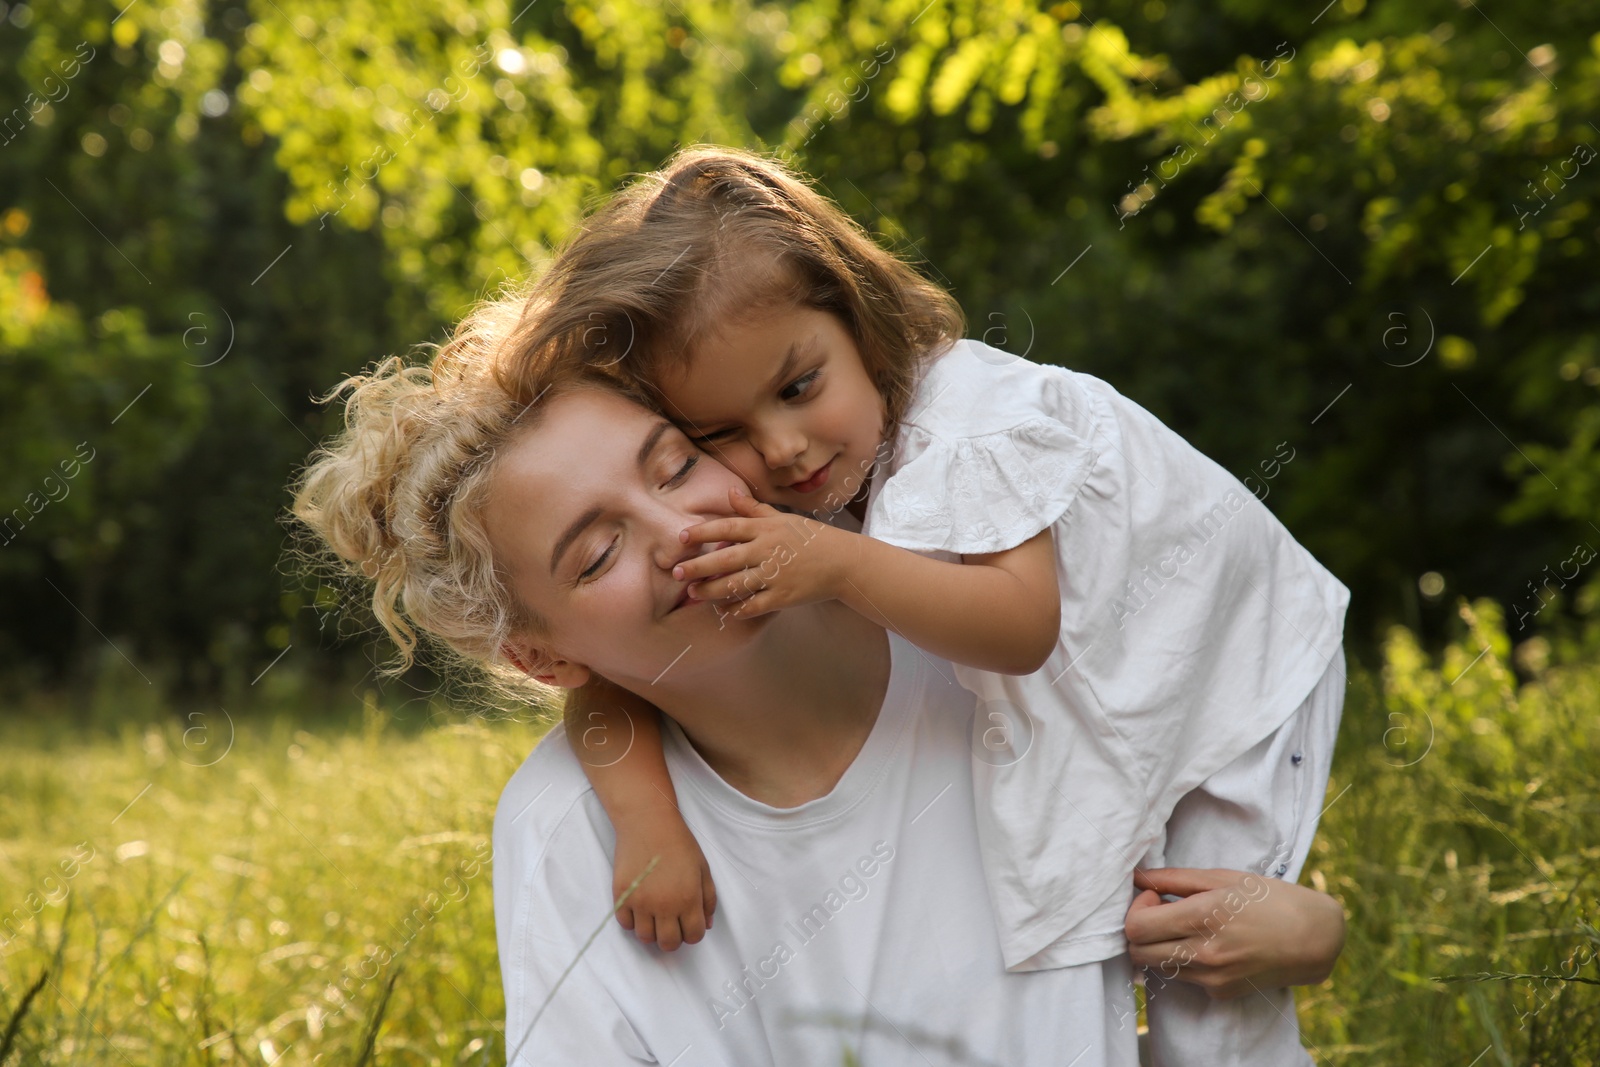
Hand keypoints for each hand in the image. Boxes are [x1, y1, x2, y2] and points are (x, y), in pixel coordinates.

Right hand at [613, 811, 717, 951]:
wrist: (648, 822)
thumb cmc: (679, 843)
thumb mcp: (703, 869)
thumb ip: (708, 899)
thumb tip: (705, 925)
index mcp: (688, 899)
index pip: (693, 936)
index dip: (693, 933)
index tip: (688, 924)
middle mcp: (664, 905)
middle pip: (668, 944)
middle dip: (673, 938)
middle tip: (671, 924)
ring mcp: (640, 902)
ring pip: (645, 938)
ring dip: (652, 931)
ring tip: (654, 916)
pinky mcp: (621, 895)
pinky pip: (625, 924)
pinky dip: (632, 921)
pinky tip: (639, 907)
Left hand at [675, 488, 848, 619]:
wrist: (843, 562)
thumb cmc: (811, 537)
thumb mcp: (783, 518)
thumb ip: (753, 508)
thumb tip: (730, 492)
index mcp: (766, 529)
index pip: (728, 527)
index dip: (702, 532)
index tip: (681, 538)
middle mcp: (768, 550)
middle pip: (725, 558)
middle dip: (698, 567)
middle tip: (676, 573)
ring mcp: (776, 575)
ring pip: (736, 585)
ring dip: (711, 591)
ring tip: (694, 594)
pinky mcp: (783, 597)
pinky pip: (754, 606)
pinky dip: (737, 610)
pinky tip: (724, 611)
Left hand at [1124, 867, 1345, 999]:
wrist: (1315, 939)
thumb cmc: (1271, 899)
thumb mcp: (1223, 878)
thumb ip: (1174, 879)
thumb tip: (1136, 876)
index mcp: (1203, 917)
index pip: (1136, 928)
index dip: (1136, 910)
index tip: (1155, 897)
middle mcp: (1204, 952)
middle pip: (1137, 952)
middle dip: (1140, 931)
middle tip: (1163, 913)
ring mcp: (1212, 977)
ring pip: (1158, 967)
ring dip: (1160, 947)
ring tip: (1187, 928)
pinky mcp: (1221, 992)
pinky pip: (1185, 978)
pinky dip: (1186, 961)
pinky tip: (1210, 945)